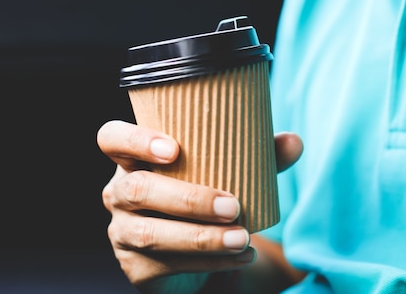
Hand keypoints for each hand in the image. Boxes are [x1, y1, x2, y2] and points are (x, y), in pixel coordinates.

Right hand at [97, 120, 302, 292]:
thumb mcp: (229, 174)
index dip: (135, 140)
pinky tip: (239, 256)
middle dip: (187, 198)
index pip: (112, 138)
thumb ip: (258, 157)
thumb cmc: (207, 199)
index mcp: (134, 159)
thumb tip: (293, 142)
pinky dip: (208, 262)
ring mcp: (122, 232)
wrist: (198, 254)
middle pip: (137, 189)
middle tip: (233, 205)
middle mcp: (120, 193)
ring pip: (151, 233)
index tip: (174, 149)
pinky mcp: (135, 267)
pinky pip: (166, 265)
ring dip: (201, 237)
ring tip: (242, 238)